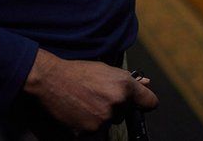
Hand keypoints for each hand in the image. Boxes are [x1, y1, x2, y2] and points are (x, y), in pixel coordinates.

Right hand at [24, 49, 158, 133]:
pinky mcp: (89, 132)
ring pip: (110, 123)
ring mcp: (103, 119)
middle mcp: (117, 102)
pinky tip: (80, 113)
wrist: (51, 80)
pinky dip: (89, 125)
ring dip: (102, 117)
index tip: (140, 104)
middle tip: (98, 97)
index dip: (145, 103)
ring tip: (86, 103)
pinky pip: (96, 133)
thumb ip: (129, 80)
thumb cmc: (79, 72)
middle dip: (116, 107)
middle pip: (126, 113)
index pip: (151, 102)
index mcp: (125, 86)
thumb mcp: (107, 70)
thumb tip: (147, 83)